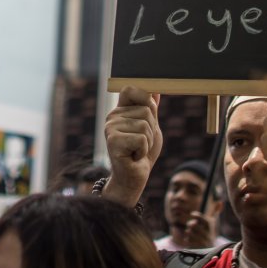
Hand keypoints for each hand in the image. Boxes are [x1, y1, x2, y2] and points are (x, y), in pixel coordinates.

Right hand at [102, 86, 161, 207]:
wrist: (134, 177)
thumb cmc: (142, 152)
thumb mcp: (151, 128)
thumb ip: (151, 109)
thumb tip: (156, 89)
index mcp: (120, 111)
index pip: (130, 89)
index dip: (145, 98)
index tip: (149, 115)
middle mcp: (112, 116)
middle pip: (146, 111)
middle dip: (152, 130)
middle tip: (141, 143)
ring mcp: (110, 128)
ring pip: (145, 126)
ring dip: (148, 142)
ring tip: (137, 150)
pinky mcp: (113, 141)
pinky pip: (141, 139)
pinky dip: (143, 151)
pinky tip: (134, 157)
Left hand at [182, 198, 221, 247]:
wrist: (209, 249)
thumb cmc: (208, 231)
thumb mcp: (211, 222)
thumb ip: (214, 212)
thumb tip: (220, 202)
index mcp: (211, 227)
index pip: (204, 220)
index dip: (198, 216)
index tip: (192, 214)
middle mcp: (208, 235)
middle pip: (194, 226)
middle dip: (190, 224)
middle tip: (190, 225)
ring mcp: (203, 242)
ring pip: (190, 232)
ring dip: (188, 231)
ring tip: (190, 232)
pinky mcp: (198, 247)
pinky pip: (188, 240)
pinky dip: (187, 238)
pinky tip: (189, 239)